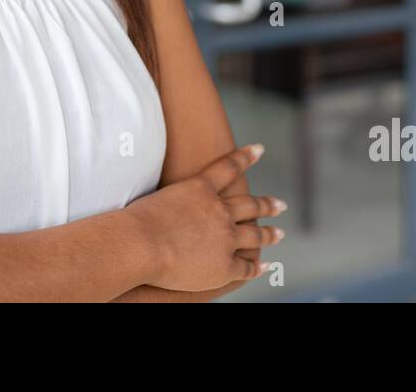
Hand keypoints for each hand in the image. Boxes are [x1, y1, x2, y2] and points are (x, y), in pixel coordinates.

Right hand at [125, 144, 285, 292]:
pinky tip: (265, 266)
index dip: (245, 157)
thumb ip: (166, 198)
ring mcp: (226, 238)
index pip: (228, 167)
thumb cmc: (134, 221)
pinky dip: (257, 267)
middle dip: (266, 204)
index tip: (259, 149)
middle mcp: (219, 211)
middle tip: (281, 204)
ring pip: (255, 235)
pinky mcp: (225, 266)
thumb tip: (160, 200)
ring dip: (269, 233)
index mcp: (201, 189)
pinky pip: (246, 267)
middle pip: (249, 204)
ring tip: (280, 232)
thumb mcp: (151, 197)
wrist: (140, 244)